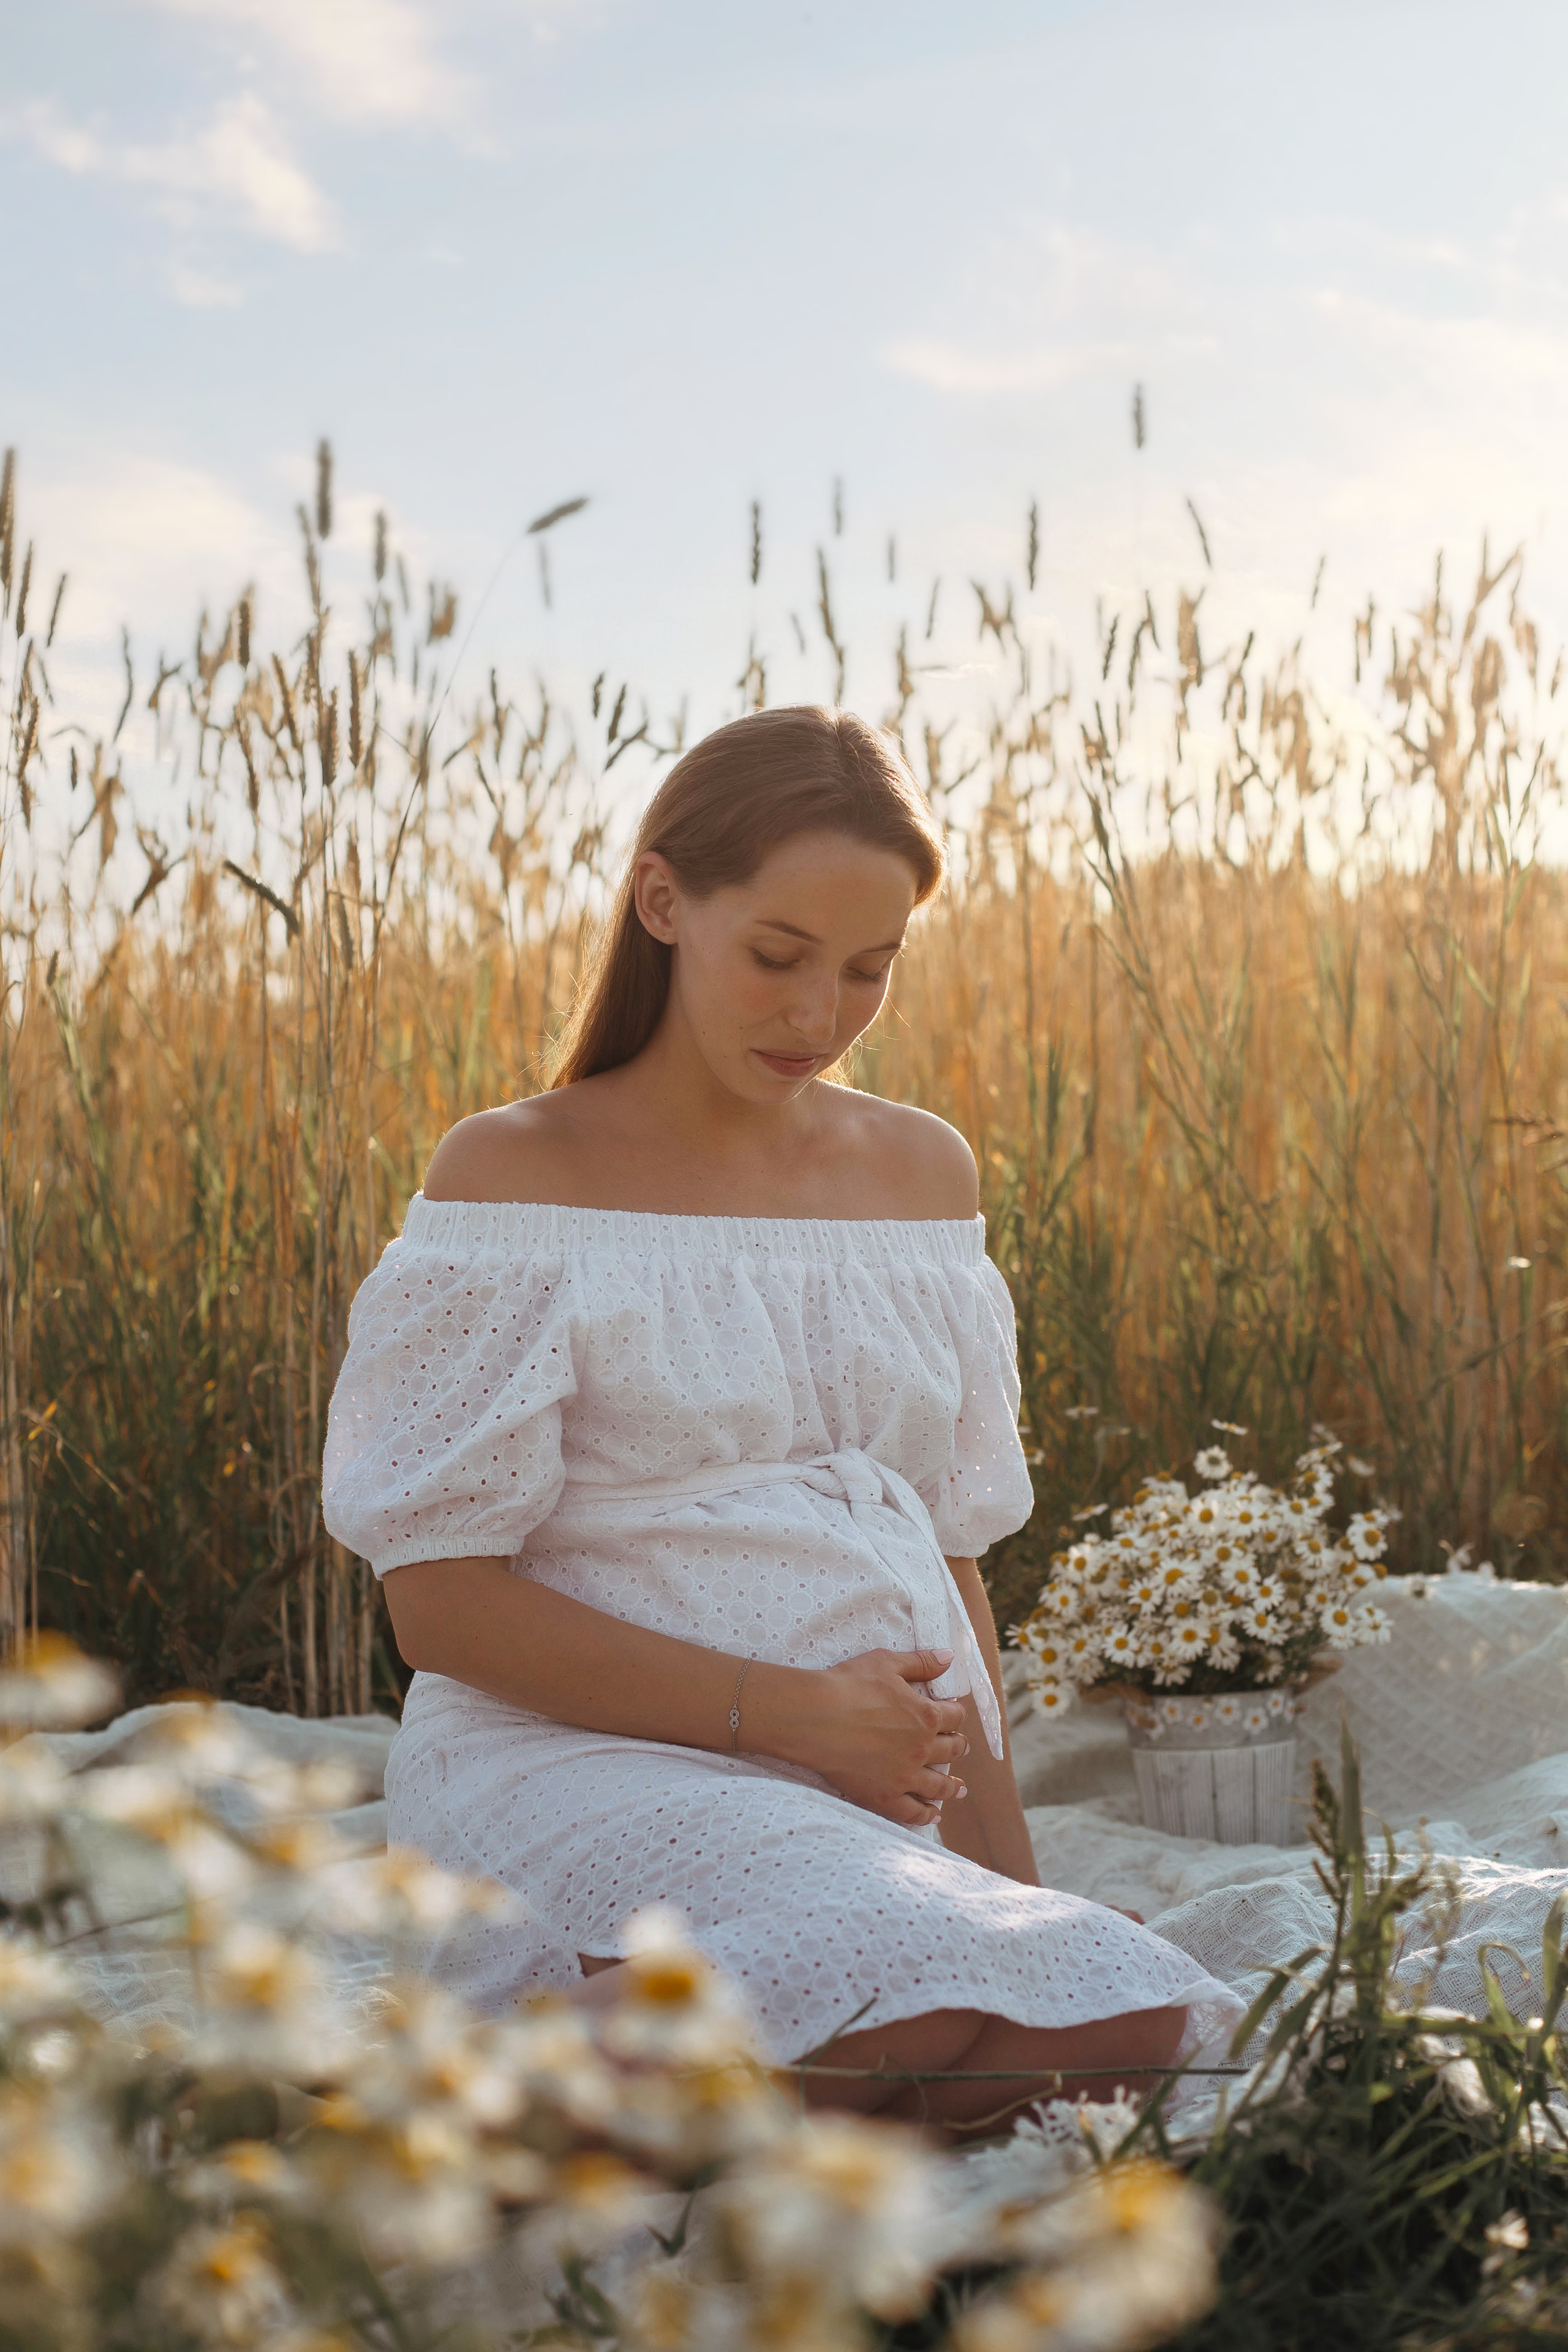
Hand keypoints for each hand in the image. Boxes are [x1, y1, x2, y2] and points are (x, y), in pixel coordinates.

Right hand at [764, 1647, 970, 1827]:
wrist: (815, 1718)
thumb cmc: (848, 1686)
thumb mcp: (886, 1663)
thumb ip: (920, 1662)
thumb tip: (949, 1657)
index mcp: (925, 1715)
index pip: (953, 1717)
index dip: (955, 1714)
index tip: (953, 1715)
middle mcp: (921, 1748)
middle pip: (951, 1750)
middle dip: (958, 1747)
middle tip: (960, 1748)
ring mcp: (904, 1776)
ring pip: (938, 1786)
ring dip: (953, 1786)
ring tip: (960, 1788)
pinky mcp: (884, 1797)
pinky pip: (912, 1812)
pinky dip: (926, 1815)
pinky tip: (934, 1815)